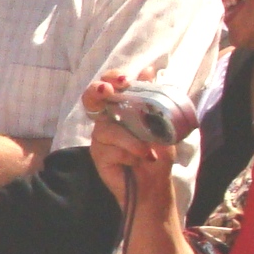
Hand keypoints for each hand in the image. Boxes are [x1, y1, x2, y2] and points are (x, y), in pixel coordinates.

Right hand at [86, 70, 178, 208]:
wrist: (155, 184)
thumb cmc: (158, 153)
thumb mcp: (162, 123)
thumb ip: (152, 98)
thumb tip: (148, 69)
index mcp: (123, 107)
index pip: (110, 84)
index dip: (113, 77)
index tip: (126, 80)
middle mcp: (107, 118)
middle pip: (91, 96)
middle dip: (98, 90)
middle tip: (109, 91)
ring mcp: (100, 136)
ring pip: (107, 128)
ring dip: (131, 139)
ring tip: (147, 152)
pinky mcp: (97, 154)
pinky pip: (108, 147)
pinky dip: (128, 153)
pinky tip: (137, 160)